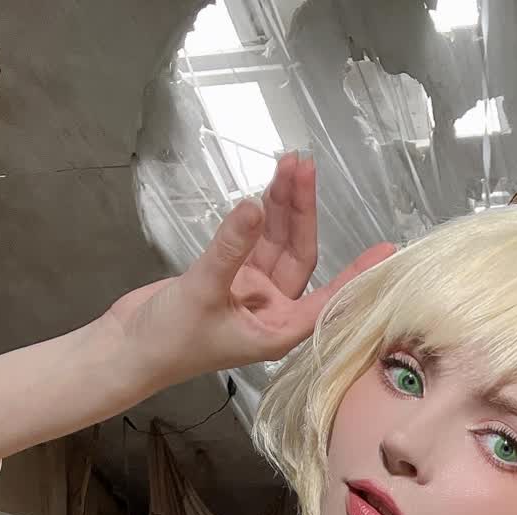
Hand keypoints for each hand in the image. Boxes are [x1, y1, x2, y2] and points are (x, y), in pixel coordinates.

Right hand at [104, 151, 393, 389]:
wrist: (129, 348)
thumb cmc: (169, 339)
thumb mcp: (201, 289)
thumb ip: (229, 247)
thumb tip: (254, 206)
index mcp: (278, 330)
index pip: (328, 298)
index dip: (357, 274)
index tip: (387, 249)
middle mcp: (273, 311)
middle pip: (300, 256)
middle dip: (302, 211)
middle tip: (303, 167)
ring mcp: (252, 293)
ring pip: (278, 244)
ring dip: (282, 206)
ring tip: (289, 164)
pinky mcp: (231, 279)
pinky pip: (255, 243)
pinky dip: (259, 217)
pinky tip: (267, 189)